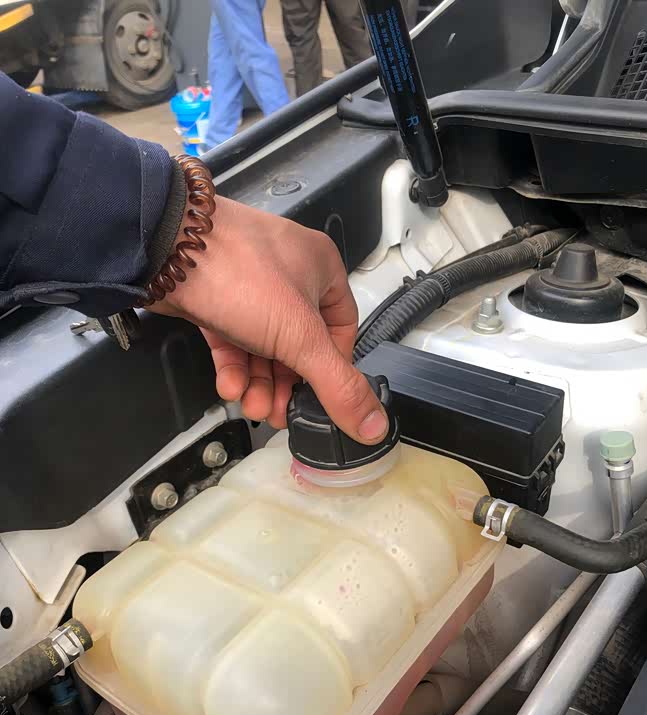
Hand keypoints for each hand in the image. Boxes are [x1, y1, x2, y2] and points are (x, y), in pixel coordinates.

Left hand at [151, 197, 388, 442]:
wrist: (162, 247)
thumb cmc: (238, 273)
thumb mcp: (299, 337)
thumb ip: (337, 385)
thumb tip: (374, 425)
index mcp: (321, 268)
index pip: (341, 328)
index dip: (332, 368)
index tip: (319, 398)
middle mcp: (288, 274)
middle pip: (299, 344)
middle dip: (287, 385)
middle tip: (277, 413)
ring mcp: (248, 284)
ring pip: (263, 345)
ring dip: (259, 382)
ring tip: (251, 406)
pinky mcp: (214, 296)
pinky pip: (233, 339)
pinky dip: (234, 367)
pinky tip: (230, 387)